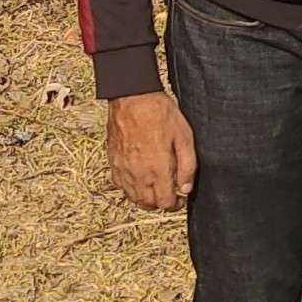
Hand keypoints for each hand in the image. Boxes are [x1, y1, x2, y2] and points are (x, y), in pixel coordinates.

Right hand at [106, 90, 197, 210]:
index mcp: (158, 169)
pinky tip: (139, 179)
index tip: (181, 196)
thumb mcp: (184, 136)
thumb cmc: (159, 113)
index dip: (176, 204)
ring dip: (146, 199)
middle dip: (162, 203)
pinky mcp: (113, 162)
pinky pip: (121, 186)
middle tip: (170, 193)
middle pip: (149, 204)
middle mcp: (139, 174)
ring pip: (134, 198)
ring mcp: (123, 170)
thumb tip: (186, 188)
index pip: (166, 203)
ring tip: (156, 188)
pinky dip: (131, 189)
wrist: (132, 97)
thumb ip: (187, 166)